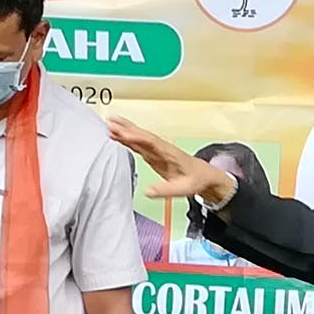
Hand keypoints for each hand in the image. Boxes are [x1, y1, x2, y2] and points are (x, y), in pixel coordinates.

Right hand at [105, 118, 233, 204]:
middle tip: (111, 122)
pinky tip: (118, 136)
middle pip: (142, 135)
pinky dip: (127, 139)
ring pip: (139, 137)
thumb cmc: (195, 180)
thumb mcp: (183, 188)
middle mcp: (161, 148)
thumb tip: (148, 192)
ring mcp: (157, 150)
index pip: (151, 142)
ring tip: (109, 124)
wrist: (204, 176)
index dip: (137, 137)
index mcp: (169, 153)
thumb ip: (166, 190)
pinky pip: (138, 144)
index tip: (124, 134)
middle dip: (127, 128)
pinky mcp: (153, 154)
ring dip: (125, 130)